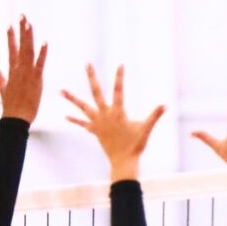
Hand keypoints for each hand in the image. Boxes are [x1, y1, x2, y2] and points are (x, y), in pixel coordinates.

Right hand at [0, 15, 47, 123]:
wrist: (16, 118)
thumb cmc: (12, 106)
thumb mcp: (3, 89)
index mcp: (12, 71)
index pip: (11, 50)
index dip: (11, 37)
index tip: (10, 25)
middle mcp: (19, 70)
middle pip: (20, 46)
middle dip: (21, 31)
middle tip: (22, 16)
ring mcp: (27, 74)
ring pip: (28, 51)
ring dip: (29, 37)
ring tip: (29, 23)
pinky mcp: (36, 80)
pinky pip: (40, 64)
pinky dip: (42, 53)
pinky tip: (44, 42)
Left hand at [62, 64, 164, 180]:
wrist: (123, 161)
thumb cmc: (136, 145)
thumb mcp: (146, 129)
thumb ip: (155, 116)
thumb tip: (165, 105)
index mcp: (118, 112)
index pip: (119, 90)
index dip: (120, 77)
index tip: (120, 65)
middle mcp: (105, 114)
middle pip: (96, 92)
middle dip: (92, 77)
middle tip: (87, 64)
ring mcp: (98, 122)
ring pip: (83, 107)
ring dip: (72, 98)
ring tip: (61, 90)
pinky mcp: (94, 130)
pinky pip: (82, 124)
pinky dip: (74, 120)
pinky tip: (66, 116)